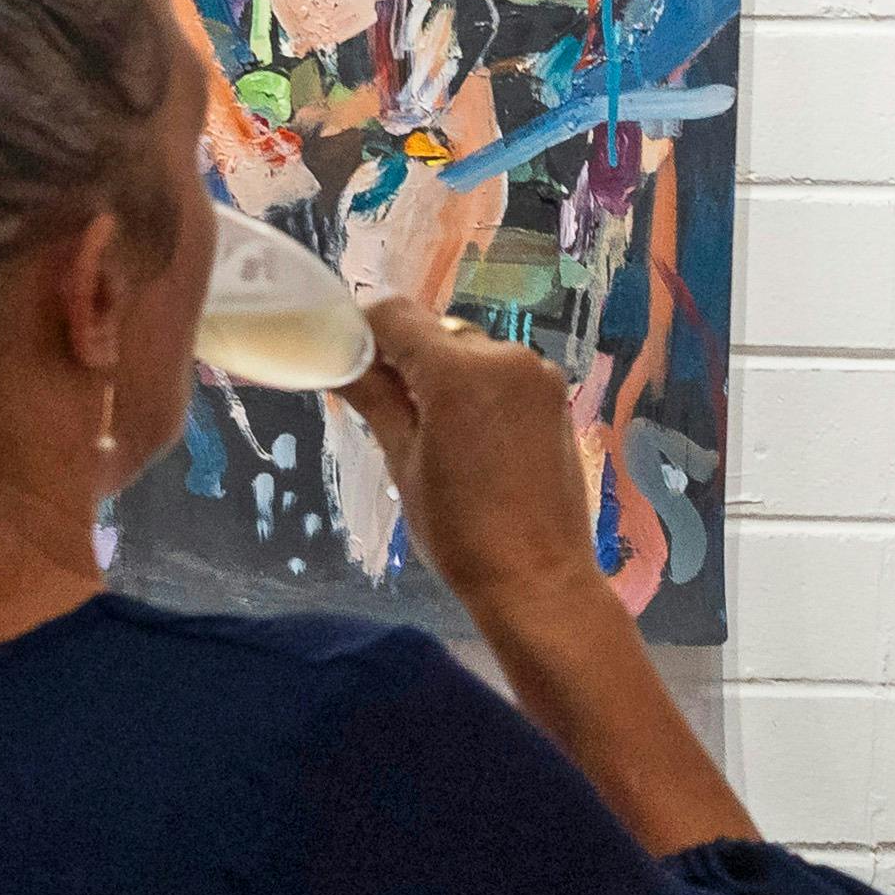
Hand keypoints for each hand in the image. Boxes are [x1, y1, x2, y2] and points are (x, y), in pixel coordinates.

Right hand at [334, 299, 611, 615]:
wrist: (537, 578)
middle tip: (383, 406)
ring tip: (430, 429)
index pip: (394, 316)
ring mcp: (538, 375)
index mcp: (459, 371)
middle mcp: (506, 357)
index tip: (345, 364)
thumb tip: (339, 360)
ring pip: (469, 351)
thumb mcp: (401, 461)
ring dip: (442, 373)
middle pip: (435, 331)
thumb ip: (373, 397)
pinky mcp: (555, 396)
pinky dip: (476, 388)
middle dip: (404, 358)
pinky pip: (500, 373)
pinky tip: (468, 436)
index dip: (361, 332)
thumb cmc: (458, 530)